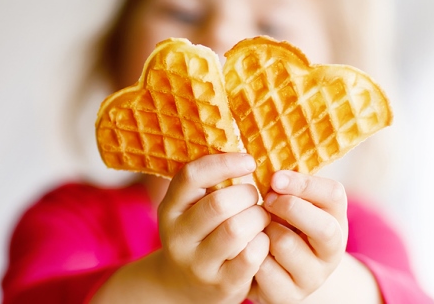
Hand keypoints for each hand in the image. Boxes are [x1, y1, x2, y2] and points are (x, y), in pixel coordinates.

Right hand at [156, 153, 270, 303]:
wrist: (184, 288)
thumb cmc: (198, 235)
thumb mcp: (190, 209)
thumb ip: (208, 184)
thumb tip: (244, 146)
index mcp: (170, 208)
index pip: (191, 176)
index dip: (223, 163)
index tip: (250, 161)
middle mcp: (178, 236)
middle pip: (219, 203)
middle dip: (247, 195)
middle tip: (256, 196)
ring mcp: (198, 264)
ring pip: (236, 229)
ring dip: (258, 217)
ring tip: (261, 217)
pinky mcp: (221, 285)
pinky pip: (251, 256)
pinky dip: (263, 242)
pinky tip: (262, 239)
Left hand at [250, 170, 347, 303]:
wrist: (274, 271)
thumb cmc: (279, 224)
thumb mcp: (289, 201)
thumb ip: (284, 183)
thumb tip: (266, 161)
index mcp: (335, 217)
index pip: (334, 194)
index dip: (304, 184)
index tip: (274, 177)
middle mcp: (332, 250)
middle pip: (323, 227)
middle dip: (290, 208)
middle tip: (266, 199)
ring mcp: (313, 276)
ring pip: (286, 245)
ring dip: (263, 230)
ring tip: (255, 226)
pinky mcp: (290, 296)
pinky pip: (265, 270)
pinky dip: (249, 255)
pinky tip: (244, 248)